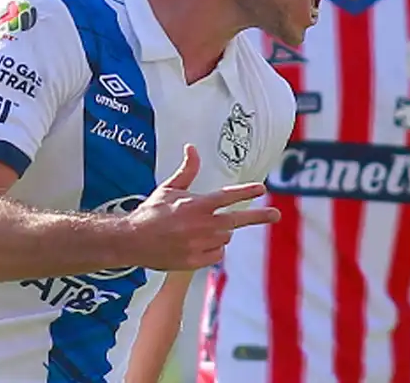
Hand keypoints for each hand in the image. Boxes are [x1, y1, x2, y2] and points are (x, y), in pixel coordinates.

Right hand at [126, 144, 279, 270]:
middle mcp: (202, 225)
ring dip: (221, 232)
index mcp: (196, 205)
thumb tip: (193, 148)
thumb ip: (186, 170)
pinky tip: (198, 244)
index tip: (262, 188)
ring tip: (202, 229)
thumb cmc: (151, 212)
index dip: (246, 191)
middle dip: (259, 217)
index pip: (228, 196)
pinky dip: (213, 249)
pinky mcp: (196, 261)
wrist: (133, 241)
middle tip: (275, 215)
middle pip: (237, 221)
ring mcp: (200, 245)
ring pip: (225, 238)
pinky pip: (216, 254)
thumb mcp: (168, 188)